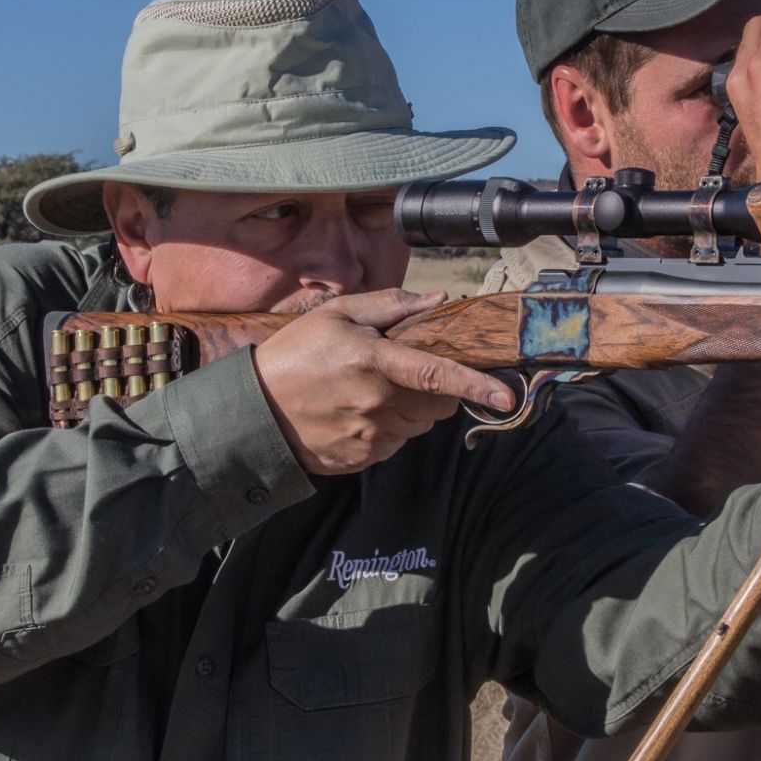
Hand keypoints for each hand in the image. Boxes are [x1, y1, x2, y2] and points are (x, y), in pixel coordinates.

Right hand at [251, 289, 514, 474]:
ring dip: (411, 410)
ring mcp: (369, 435)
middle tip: (403, 374)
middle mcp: (376, 403)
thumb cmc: (295, 353)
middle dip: (436, 391)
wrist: (253, 410)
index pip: (437, 375)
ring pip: (419, 426)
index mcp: (373, 361)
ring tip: (372, 393)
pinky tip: (358, 414)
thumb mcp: (336, 313)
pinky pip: (397, 444)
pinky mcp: (362, 459)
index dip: (476, 386)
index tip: (507, 398)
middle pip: (438, 405)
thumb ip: (391, 306)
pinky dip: (390, 429)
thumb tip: (440, 301)